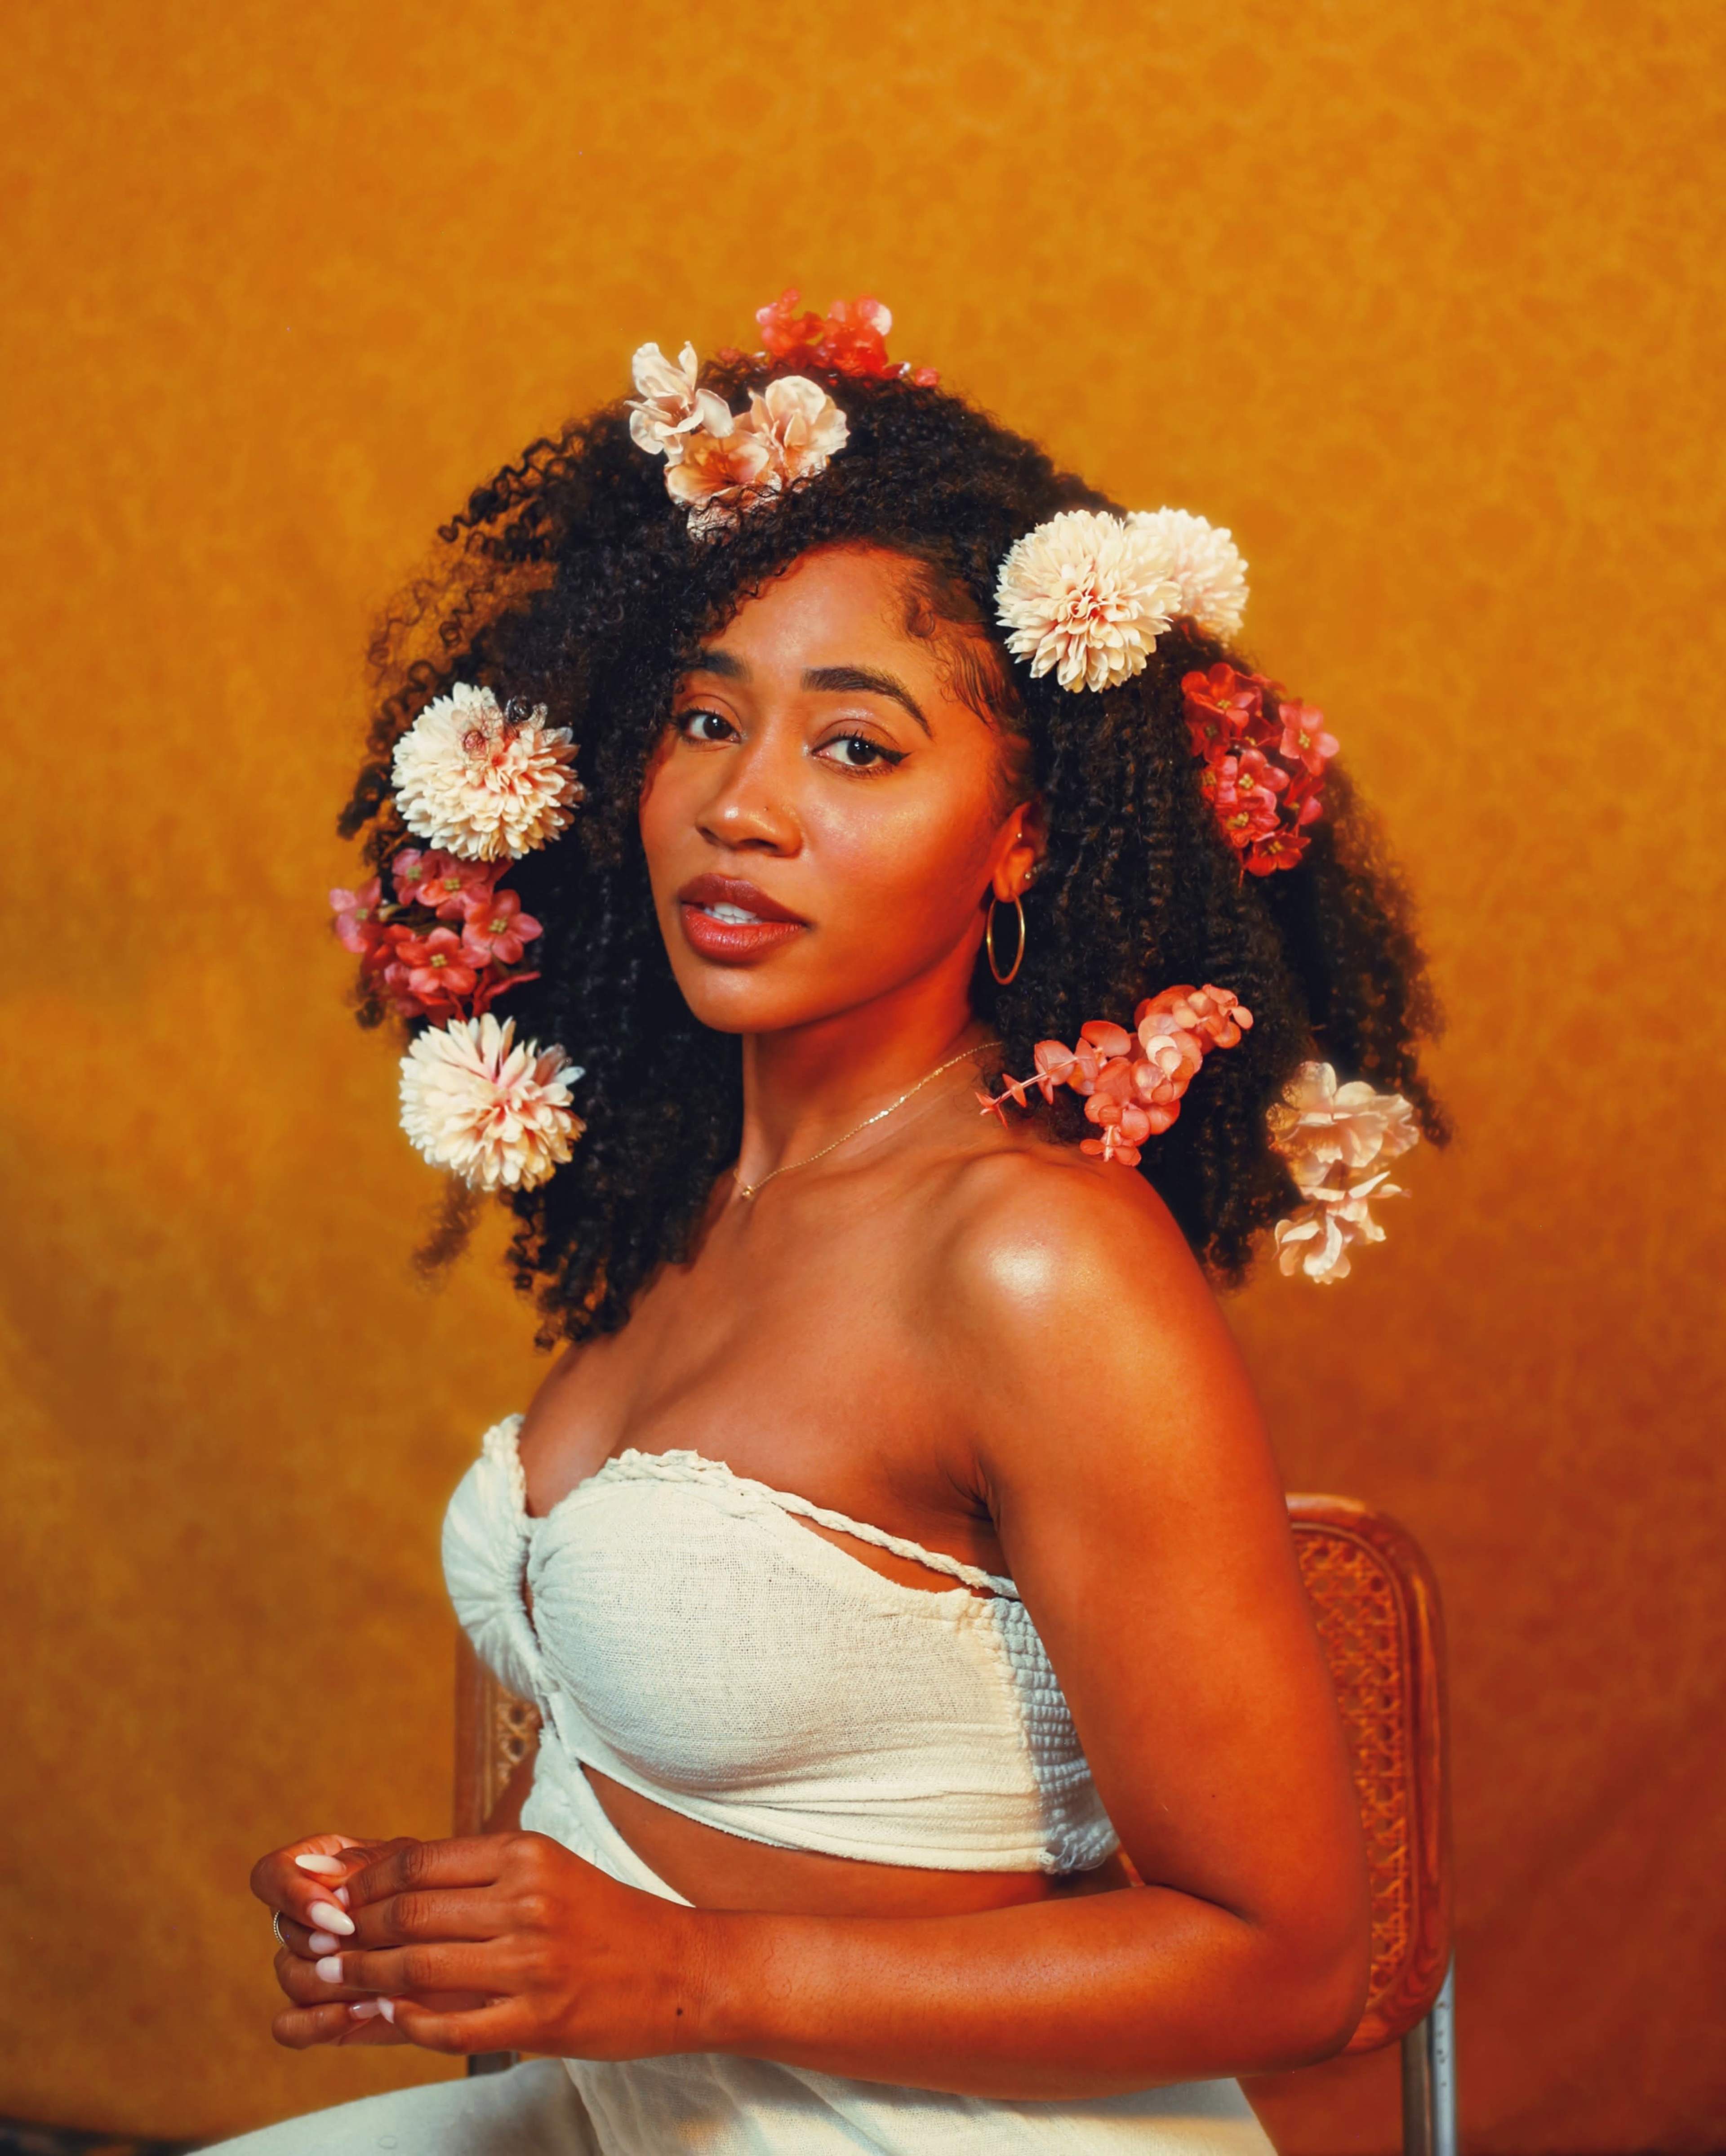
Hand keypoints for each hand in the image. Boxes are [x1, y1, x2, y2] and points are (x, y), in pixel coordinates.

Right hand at [251, 1833, 435, 2047]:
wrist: (467, 1944)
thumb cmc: (438, 1891)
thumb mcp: (412, 1866)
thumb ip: (365, 1867)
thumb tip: (320, 1872)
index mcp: (317, 1870)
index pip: (270, 1875)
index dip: (292, 1895)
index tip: (337, 1914)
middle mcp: (303, 1918)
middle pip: (285, 1931)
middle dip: (327, 1942)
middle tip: (367, 1949)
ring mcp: (308, 1965)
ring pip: (290, 1975)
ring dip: (333, 1980)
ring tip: (381, 1980)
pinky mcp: (318, 2012)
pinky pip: (289, 2025)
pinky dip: (317, 2022)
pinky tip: (363, 2010)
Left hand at [308, 1831, 702, 2058]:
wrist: (680, 1970)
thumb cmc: (605, 1919)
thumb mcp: (546, 1873)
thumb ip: (476, 1875)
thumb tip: (388, 1869)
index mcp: (526, 1856)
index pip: (419, 1864)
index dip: (364, 1884)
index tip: (334, 1899)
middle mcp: (526, 1901)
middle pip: (408, 1914)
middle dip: (351, 1932)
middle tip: (316, 1945)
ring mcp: (531, 1963)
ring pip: (416, 1969)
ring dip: (363, 1978)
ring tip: (336, 1981)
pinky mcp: (536, 2020)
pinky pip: (448, 2026)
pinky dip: (407, 2022)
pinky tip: (388, 2016)